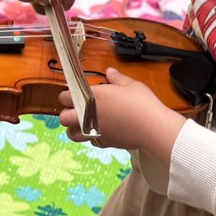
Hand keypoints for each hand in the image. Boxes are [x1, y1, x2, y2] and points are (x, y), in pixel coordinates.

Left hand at [61, 68, 181, 154]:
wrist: (152, 127)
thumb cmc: (142, 103)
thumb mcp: (130, 84)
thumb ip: (116, 78)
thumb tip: (109, 72)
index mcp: (91, 97)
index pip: (65, 97)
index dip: (67, 95)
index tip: (72, 94)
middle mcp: (88, 115)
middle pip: (63, 118)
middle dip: (67, 113)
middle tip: (76, 110)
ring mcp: (94, 131)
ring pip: (71, 134)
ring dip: (74, 129)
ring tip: (82, 124)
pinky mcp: (104, 143)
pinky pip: (89, 142)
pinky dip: (91, 138)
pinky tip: (100, 132)